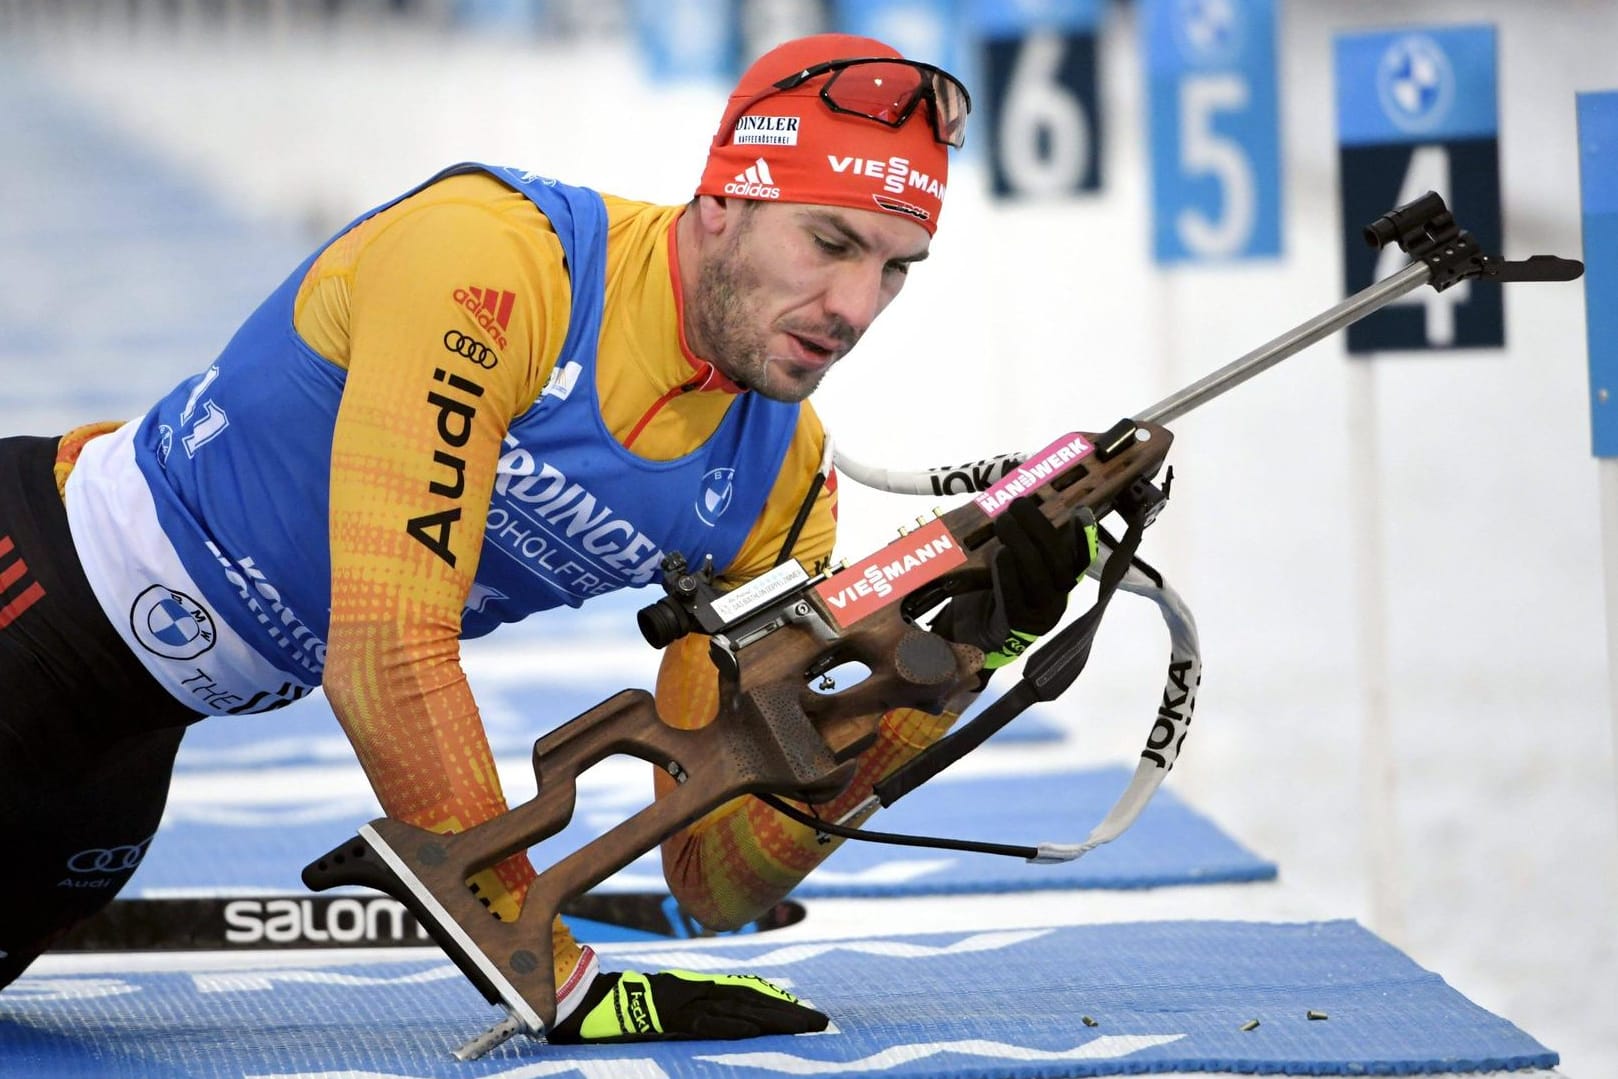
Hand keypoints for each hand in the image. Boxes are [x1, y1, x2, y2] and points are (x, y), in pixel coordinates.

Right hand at [547, 969, 828, 1042]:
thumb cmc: (625, 1008)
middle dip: (788, 1012)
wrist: (587, 1000)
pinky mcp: (672, 1015)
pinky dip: (732, 1024)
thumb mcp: (666, 1009)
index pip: (746, 993)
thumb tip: (723, 1022)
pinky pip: (706, 1021)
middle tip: (821, 1022)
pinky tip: (756, 1029)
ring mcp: (686, 1000)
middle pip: (752, 999)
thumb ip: (692, 1012)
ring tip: (805, 1027)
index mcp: (697, 987)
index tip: (804, 1014)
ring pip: (739, 1008)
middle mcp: (697, 989)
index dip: (776, 1003)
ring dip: (774, 1018)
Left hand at [936, 497, 1097, 669]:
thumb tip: (1013, 503)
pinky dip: (1008, 574)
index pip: (1081, 558)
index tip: (1080, 511)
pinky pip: (1016, 600)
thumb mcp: (1009, 563)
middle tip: (1017, 504)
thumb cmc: (994, 590)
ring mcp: (1041, 615)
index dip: (1084, 536)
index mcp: (1059, 579)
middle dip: (1040, 528)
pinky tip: (1000, 555)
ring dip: (1022, 545)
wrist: (976, 633)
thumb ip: (1020, 541)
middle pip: (1059, 562)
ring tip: (1004, 523)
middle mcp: (1058, 597)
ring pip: (1039, 578)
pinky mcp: (1019, 627)